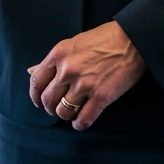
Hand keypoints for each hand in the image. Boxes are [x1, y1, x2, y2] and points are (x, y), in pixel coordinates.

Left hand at [28, 21, 145, 130]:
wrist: (132, 39)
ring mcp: (84, 84)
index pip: (36, 81)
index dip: (35, 95)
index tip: (38, 101)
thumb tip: (31, 70)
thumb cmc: (103, 39)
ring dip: (65, 115)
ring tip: (70, 113)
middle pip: (48, 99)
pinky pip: (84, 119)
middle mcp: (68, 70)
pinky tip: (80, 122)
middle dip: (49, 108)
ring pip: (63, 111)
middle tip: (56, 109)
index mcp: (59, 54)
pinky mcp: (101, 96)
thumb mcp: (73, 43)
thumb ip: (53, 60)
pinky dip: (80, 124)